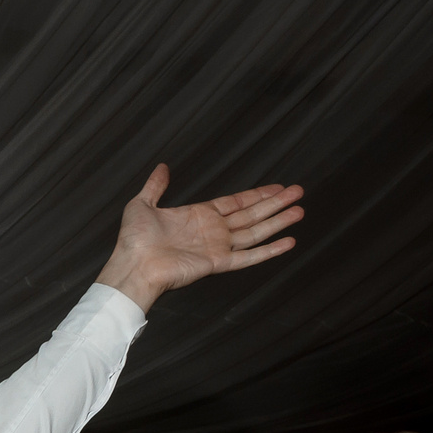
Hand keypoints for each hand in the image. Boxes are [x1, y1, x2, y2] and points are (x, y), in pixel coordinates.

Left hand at [94, 166, 303, 311]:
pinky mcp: (217, 262)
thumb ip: (156, 186)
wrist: (132, 265)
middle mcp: (212, 231)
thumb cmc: (133, 240)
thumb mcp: (142, 204)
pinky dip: (269, 250)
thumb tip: (161, 167)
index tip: (277, 187)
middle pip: (251, 214)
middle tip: (298, 192)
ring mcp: (217, 247)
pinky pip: (249, 256)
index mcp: (198, 216)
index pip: (235, 203)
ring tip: (300, 210)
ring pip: (255, 232)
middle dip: (275, 203)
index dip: (256, 194)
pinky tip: (289, 241)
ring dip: (278, 221)